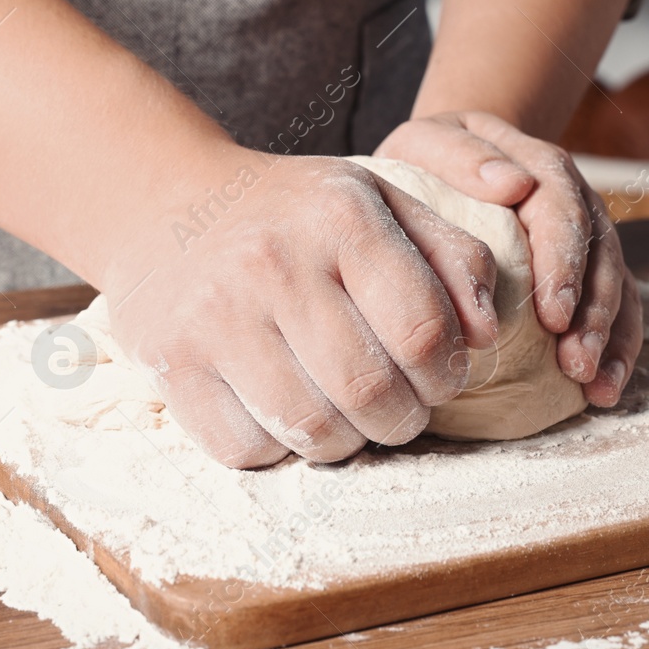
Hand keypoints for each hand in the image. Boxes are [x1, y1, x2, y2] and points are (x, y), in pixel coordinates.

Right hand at [98, 150, 500, 467]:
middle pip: (370, 392)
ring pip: (312, 432)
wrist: (162, 199)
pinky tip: (282, 410)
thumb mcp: (377, 201)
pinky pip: (246, 449)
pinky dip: (277, 448)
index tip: (439, 375)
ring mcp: (214, 317)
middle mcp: (273, 264)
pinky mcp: (171, 362)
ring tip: (344, 411)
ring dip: (345, 440)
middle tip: (397, 404)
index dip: (447, 374)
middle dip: (402, 417)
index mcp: (339, 218)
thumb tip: (486, 333)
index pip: (422, 332)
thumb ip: (450, 255)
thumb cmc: (290, 211)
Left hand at [374, 111, 641, 406]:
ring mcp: (585, 242)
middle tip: (575, 359)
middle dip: (593, 313)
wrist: (445, 163)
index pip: (564, 212)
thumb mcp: (428, 142)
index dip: (565, 263)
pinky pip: (615, 312)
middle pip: (600, 256)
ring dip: (610, 339)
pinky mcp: (584, 277)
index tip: (554, 311)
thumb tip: (513, 183)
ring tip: (594, 385)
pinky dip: (615, 352)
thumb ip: (461, 155)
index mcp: (540, 169)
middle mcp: (574, 204)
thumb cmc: (429, 161)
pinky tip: (602, 390)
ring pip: (615, 288)